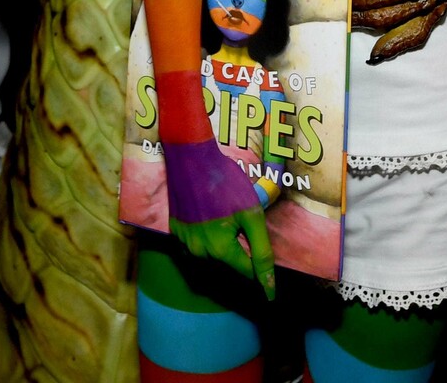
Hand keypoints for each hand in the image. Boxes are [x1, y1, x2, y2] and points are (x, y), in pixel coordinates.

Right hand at [161, 141, 276, 297]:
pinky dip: (207, 238)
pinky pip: (196, 244)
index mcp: (219, 250)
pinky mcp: (176, 230)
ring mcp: (184, 242)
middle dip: (241, 253)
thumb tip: (267, 281)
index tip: (271, 289)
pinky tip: (212, 219)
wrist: (190, 158)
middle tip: (247, 230)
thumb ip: (261, 249)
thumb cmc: (225, 183)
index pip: (247, 272)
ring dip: (224, 246)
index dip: (262, 274)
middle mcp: (198, 252)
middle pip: (229, 263)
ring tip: (228, 220)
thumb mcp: (251, 214)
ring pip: (212, 255)